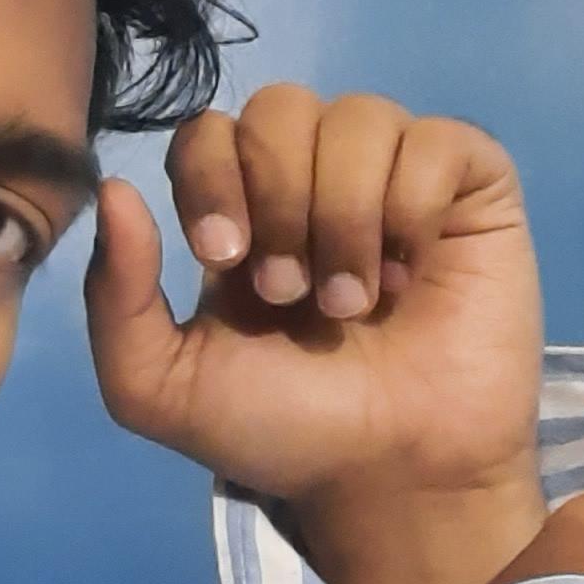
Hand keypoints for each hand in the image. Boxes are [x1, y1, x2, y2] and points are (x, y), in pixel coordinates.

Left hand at [85, 87, 548, 583]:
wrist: (386, 476)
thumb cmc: (280, 429)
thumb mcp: (160, 385)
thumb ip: (116, 296)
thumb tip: (113, 187)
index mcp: (237, 210)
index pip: (208, 129)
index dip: (209, 178)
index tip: (223, 259)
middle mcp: (313, 180)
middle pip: (278, 107)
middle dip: (276, 198)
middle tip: (290, 292)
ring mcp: (394, 177)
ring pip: (358, 118)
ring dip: (344, 218)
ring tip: (351, 302)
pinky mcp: (470, 189)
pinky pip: (437, 141)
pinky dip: (413, 208)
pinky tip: (413, 276)